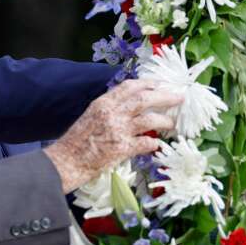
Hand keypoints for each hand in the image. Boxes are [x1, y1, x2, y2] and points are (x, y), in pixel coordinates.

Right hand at [44, 80, 181, 191]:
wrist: (66, 161)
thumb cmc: (77, 141)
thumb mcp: (91, 116)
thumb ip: (110, 108)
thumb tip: (130, 105)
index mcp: (103, 103)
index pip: (129, 87)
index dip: (148, 83)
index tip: (161, 83)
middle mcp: (112, 113)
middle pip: (145, 99)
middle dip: (165, 97)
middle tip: (179, 97)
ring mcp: (118, 130)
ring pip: (150, 119)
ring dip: (165, 121)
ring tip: (172, 123)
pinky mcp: (122, 149)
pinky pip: (146, 142)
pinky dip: (154, 142)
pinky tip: (157, 144)